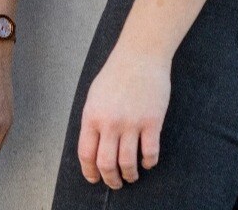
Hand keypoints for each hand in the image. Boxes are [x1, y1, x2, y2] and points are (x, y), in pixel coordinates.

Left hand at [77, 45, 168, 188]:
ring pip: (128, 164)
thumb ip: (93, 120)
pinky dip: (149, 163)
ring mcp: (131, 123)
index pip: (86, 153)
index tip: (94, 178)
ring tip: (131, 176)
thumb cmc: (115, 73)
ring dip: (130, 175)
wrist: (139, 55)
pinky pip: (150, 153)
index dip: (89, 171)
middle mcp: (109, 122)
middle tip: (115, 183)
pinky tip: (147, 161)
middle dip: (110, 179)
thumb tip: (94, 145)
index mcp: (92, 114)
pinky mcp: (151, 122)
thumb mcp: (95, 95)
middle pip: (106, 164)